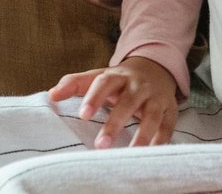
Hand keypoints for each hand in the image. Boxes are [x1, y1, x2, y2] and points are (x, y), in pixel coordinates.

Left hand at [49, 55, 178, 147]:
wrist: (154, 69)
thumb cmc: (119, 80)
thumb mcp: (98, 77)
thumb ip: (75, 84)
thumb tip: (51, 95)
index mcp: (117, 76)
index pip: (104, 83)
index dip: (94, 98)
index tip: (83, 115)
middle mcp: (137, 85)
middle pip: (127, 103)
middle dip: (115, 123)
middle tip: (100, 145)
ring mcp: (155, 97)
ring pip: (151, 115)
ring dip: (142, 134)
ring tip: (131, 152)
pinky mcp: (170, 109)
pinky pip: (168, 125)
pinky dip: (163, 138)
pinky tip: (154, 152)